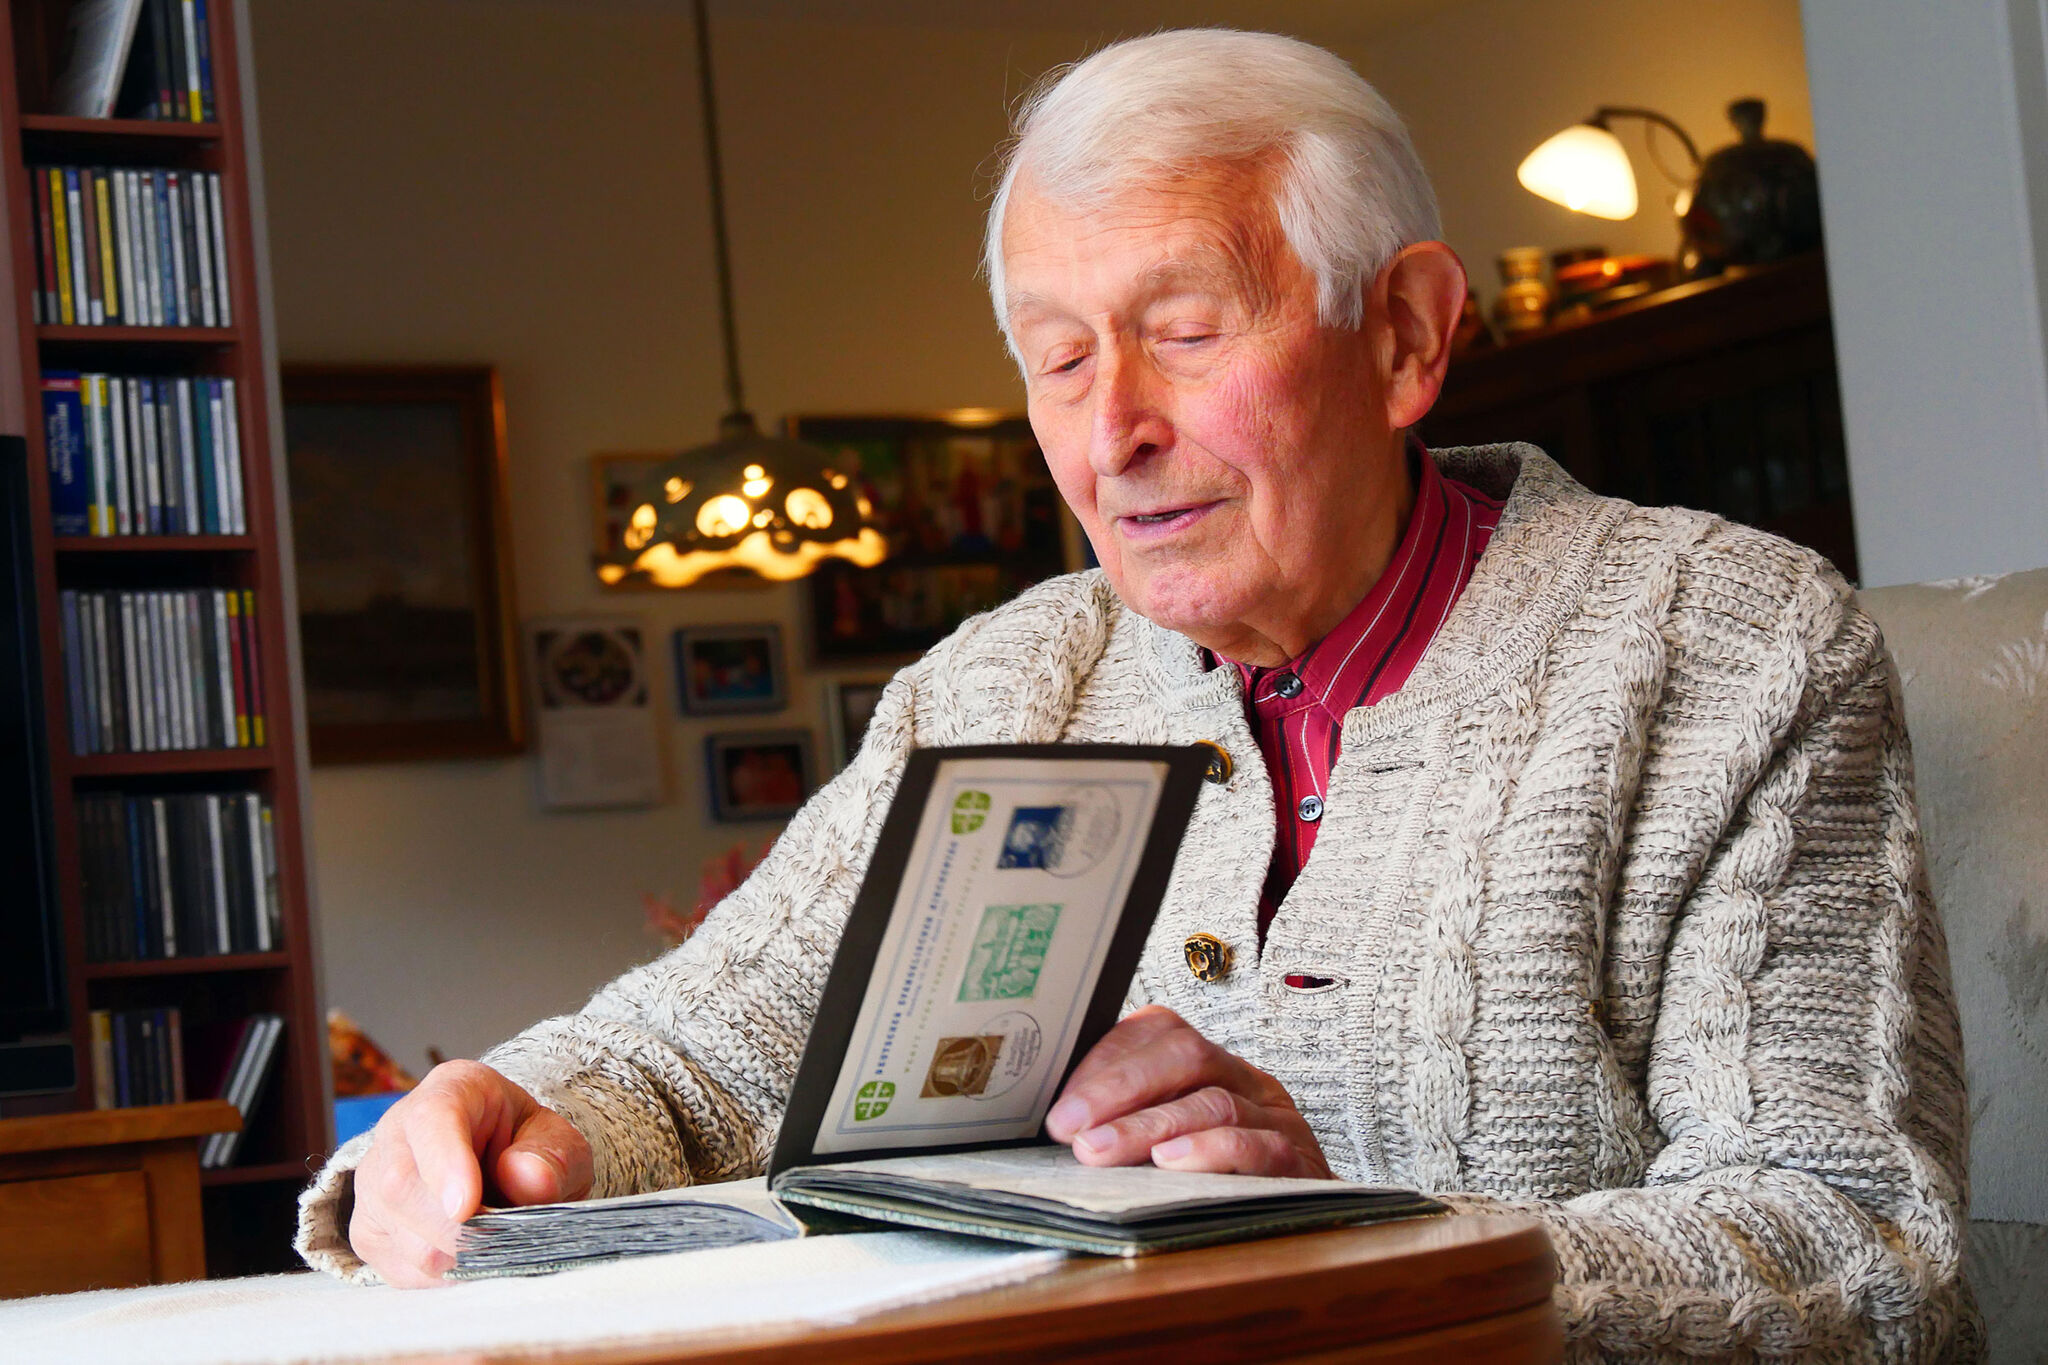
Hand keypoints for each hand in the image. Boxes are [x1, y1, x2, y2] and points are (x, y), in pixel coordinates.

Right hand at [348, 1060, 592, 1286]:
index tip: (465, 1208)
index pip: (431, 1120)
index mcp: (450, 1091)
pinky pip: (404, 1272)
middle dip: (461, 1230)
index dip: (445, 1165)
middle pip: (403, 1189)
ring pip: (405, 1241)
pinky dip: (447, 1277)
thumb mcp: (558, 1141)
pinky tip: (470, 1253)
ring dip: (461, 1256)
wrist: (503, 1163)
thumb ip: (552, 1156)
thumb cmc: (527, 1147)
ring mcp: (373, 1185)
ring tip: (494, 1237)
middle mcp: (397, 1131)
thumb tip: (527, 1179)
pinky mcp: (369, 1233)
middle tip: (508, 1237)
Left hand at [1043, 1005, 1331, 1178]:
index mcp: (1211, 1062)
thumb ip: (1125, 1120)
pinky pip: (1256, 1146)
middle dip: (1119, 1089)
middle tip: (1071, 1127)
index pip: (1158, 1031)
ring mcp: (1276, 1117)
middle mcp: (1245, 1079)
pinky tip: (1169, 1163)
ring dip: (1149, 1125)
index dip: (1105, 1061)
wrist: (1301, 1224)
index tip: (1061, 1103)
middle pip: (1186, 1055)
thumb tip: (1056, 1122)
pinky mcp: (1298, 1162)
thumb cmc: (1216, 1179)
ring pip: (1213, 1101)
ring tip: (1101, 1150)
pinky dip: (1208, 1151)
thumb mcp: (1168, 1137)